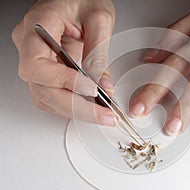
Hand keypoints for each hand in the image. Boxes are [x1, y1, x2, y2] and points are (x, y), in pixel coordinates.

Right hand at [12, 0, 115, 124]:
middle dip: (77, 107)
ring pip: (46, 97)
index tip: (93, 90)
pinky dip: (73, 105)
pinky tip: (92, 106)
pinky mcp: (47, 70)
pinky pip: (53, 95)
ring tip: (102, 114)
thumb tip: (103, 86)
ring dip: (76, 110)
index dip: (64, 82)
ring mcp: (37, 60)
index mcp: (38, 26)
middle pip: (42, 89)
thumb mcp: (99, 19)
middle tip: (105, 116)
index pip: (38, 65)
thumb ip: (99, 53)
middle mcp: (30, 46)